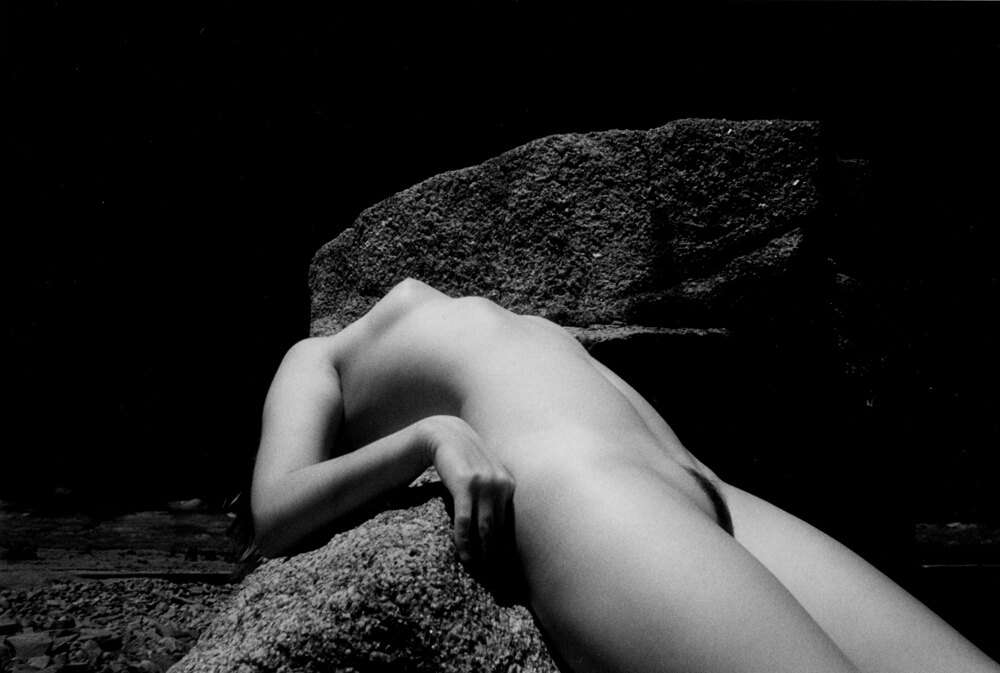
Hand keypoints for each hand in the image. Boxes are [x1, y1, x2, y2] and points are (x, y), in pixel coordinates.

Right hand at [419, 415, 514, 567]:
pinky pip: (465, 520)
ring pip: (485, 528)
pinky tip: (463, 554)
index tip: (507, 567)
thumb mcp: (486, 472)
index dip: (509, 546)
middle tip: (495, 576)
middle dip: (497, 554)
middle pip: (500, 528)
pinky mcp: (464, 486)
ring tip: (478, 568)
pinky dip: (464, 540)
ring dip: (482, 551)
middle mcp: (500, 485)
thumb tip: (499, 524)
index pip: (512, 523)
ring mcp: (483, 485)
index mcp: (509, 484)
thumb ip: (495, 492)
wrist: (445, 435)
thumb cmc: (465, 458)